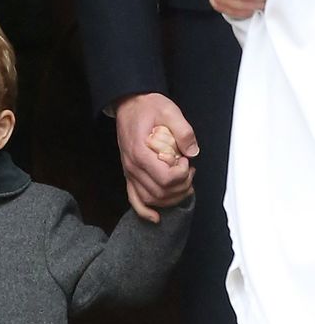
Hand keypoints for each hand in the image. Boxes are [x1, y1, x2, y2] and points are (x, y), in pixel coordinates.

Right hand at [115, 93, 197, 221]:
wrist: (129, 105)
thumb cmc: (148, 107)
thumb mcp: (169, 110)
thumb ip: (183, 130)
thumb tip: (193, 151)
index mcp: (141, 152)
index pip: (166, 178)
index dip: (182, 174)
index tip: (187, 161)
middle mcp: (133, 167)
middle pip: (160, 192)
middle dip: (180, 187)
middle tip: (190, 172)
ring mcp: (130, 173)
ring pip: (150, 199)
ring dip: (170, 199)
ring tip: (182, 185)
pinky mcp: (130, 176)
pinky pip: (134, 200)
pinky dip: (145, 212)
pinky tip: (156, 217)